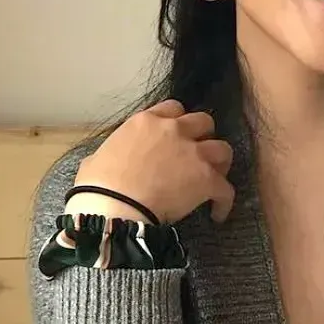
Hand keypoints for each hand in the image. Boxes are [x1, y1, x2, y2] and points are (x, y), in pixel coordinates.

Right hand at [73, 100, 234, 224]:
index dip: (178, 123)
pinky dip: (224, 201)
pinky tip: (218, 213)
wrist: (114, 206)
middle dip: (204, 137)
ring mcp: (193, 153)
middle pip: (204, 122)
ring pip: (223, 149)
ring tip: (215, 179)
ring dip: (220, 164)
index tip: (177, 137)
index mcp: (146, 122)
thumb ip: (109, 153)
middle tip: (199, 155)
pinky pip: (226, 189)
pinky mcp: (206, 179)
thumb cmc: (98, 186)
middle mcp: (173, 130)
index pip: (173, 109)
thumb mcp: (96, 158)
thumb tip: (101, 163)